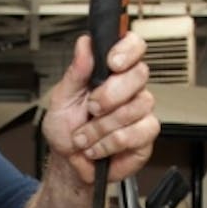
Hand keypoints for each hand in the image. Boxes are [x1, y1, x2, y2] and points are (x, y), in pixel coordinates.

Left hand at [40, 33, 157, 183]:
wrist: (68, 163)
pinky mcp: (145, 136)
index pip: (133, 46)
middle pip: (139, 75)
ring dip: (102, 126)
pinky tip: (98, 148)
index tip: (112, 62)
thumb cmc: (66, 129)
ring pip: (135, 107)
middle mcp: (130, 89)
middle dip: (109, 94)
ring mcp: (141, 112)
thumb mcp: (62, 98)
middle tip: (91, 108)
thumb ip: (75, 72)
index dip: (127, 50)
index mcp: (111, 73)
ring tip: (86, 136)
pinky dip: (109, 143)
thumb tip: (85, 44)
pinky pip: (135, 134)